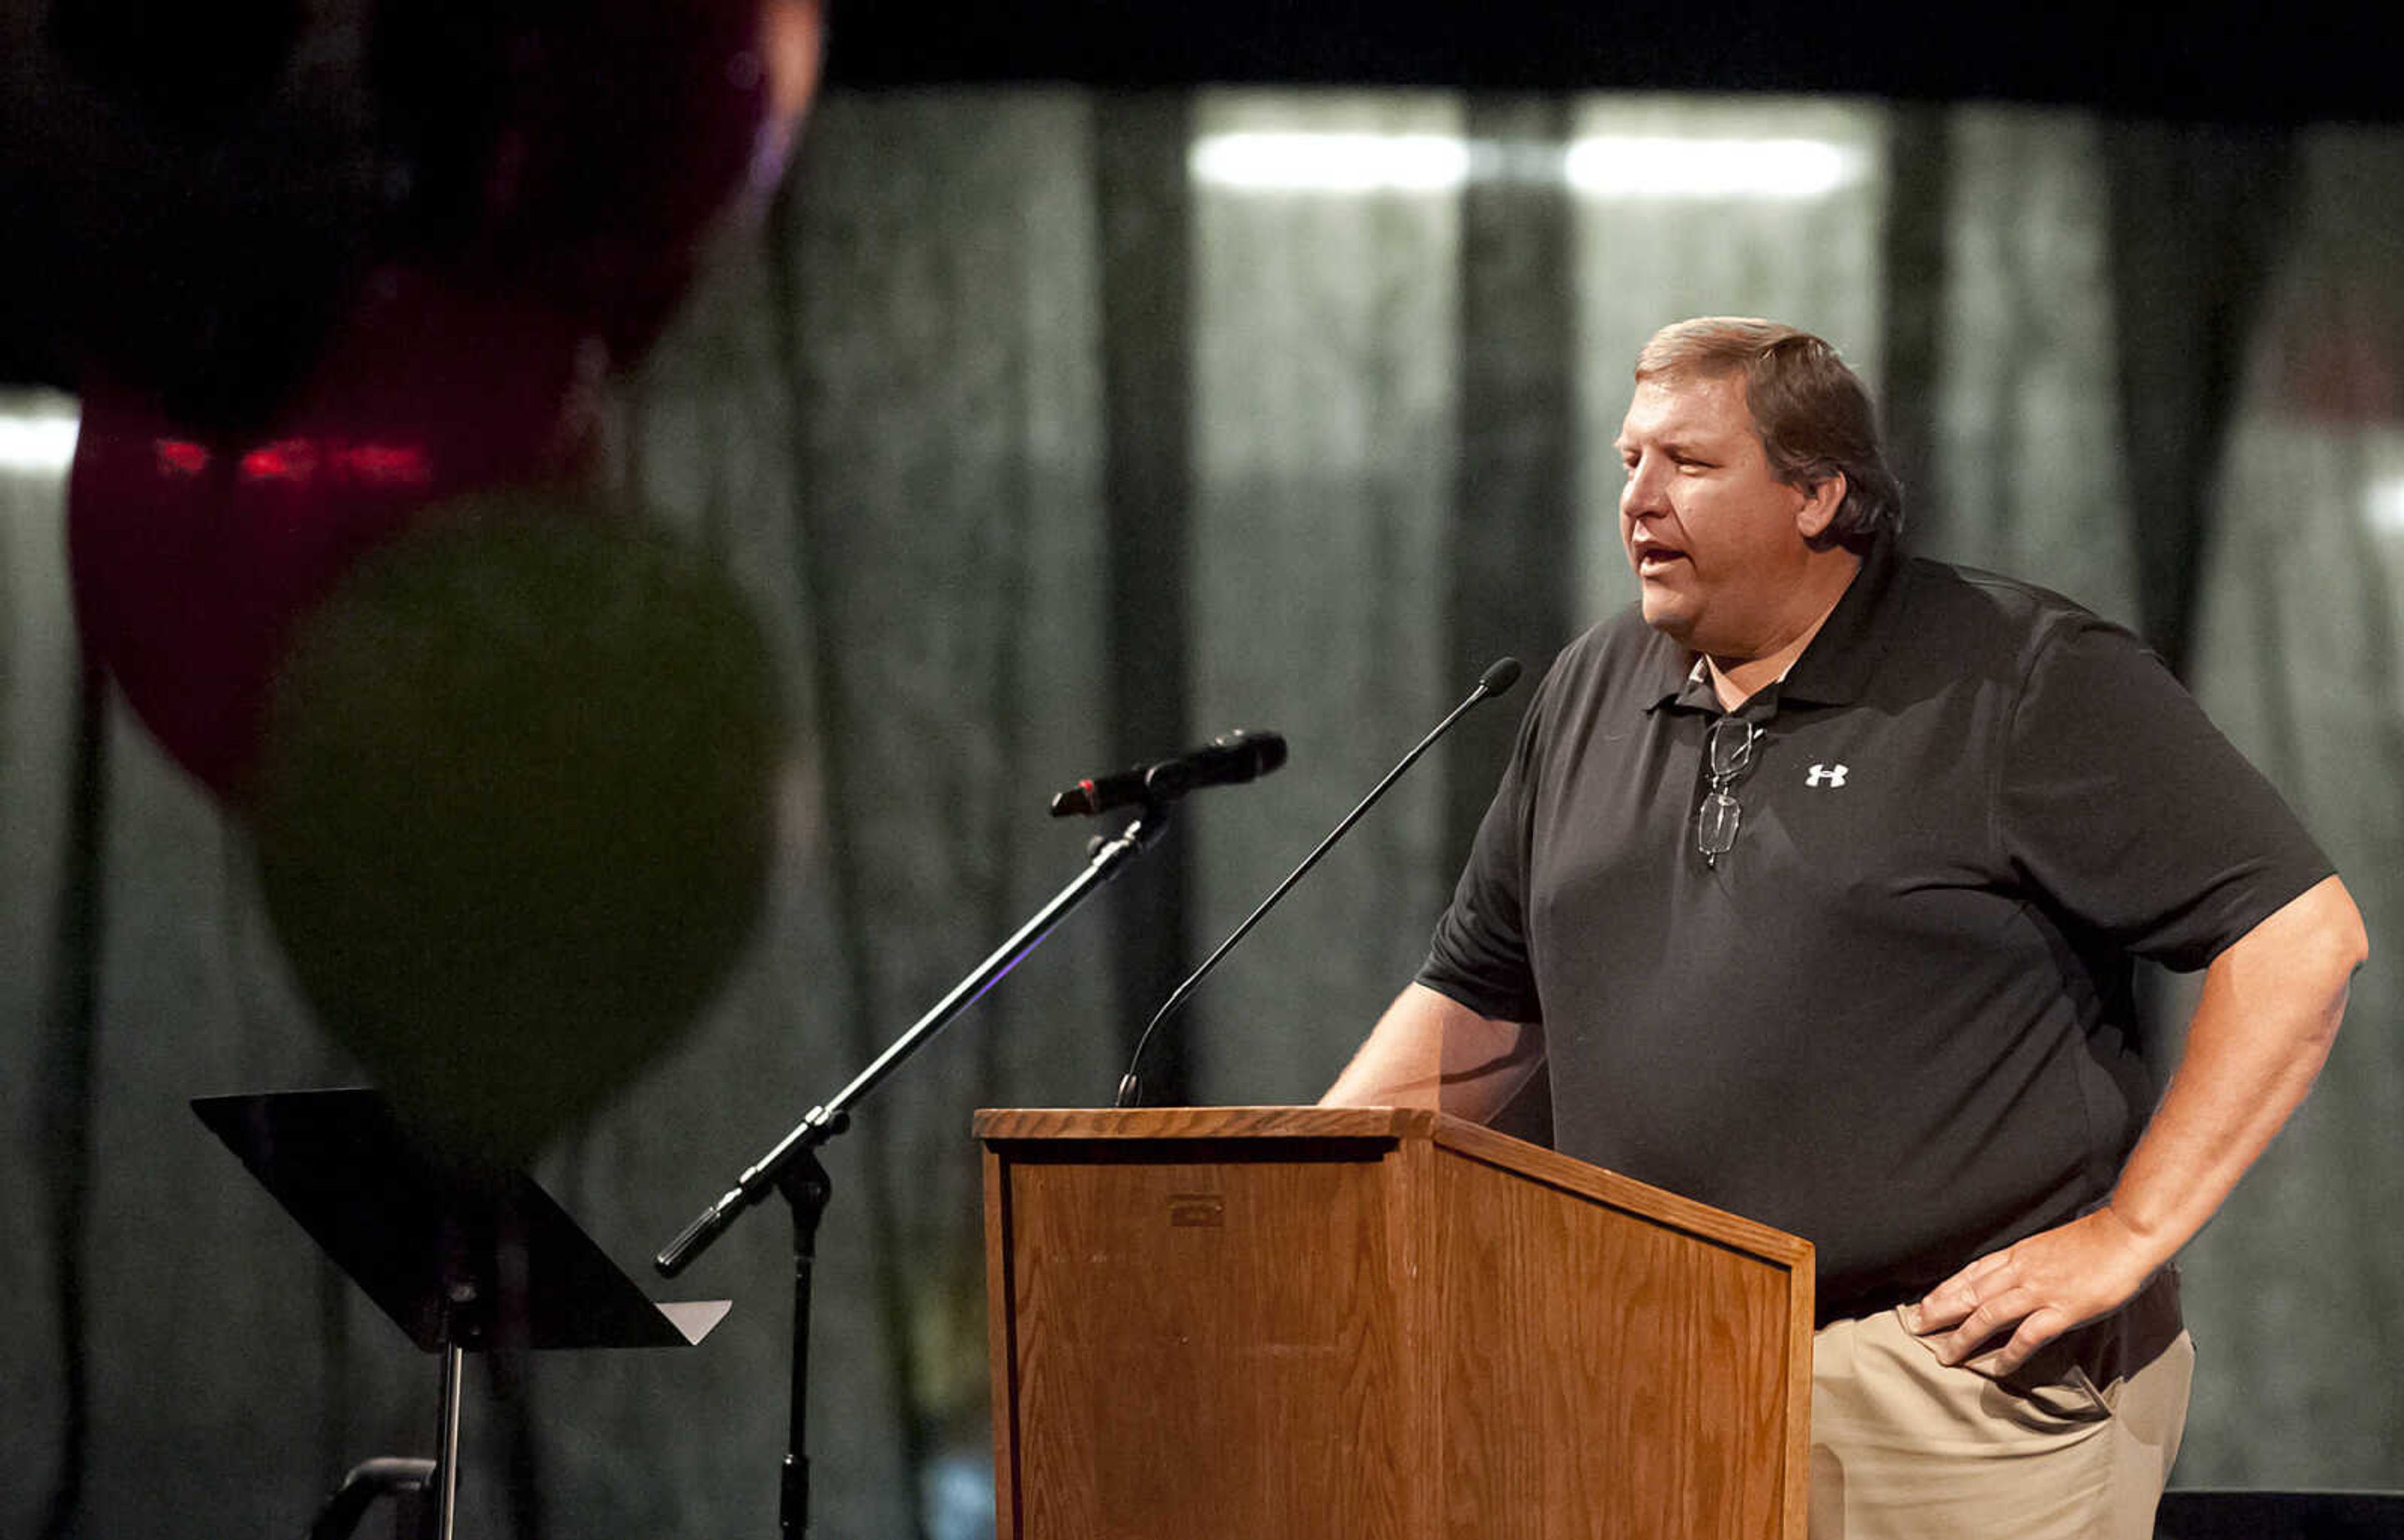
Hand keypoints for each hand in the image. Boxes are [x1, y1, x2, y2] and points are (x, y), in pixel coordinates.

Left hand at [1907, 1208, 2162, 1376]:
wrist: (2126, 1234)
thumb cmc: (2095, 1240)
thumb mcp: (2049, 1245)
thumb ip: (2029, 1262)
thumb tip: (2014, 1277)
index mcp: (2018, 1254)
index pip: (1971, 1273)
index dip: (1944, 1290)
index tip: (1924, 1304)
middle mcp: (2022, 1271)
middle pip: (1970, 1293)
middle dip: (1940, 1311)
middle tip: (1916, 1328)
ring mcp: (2041, 1290)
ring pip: (1989, 1314)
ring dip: (1964, 1336)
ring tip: (1945, 1355)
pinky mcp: (2064, 1309)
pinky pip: (2029, 1334)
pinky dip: (2010, 1352)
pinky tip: (1998, 1367)